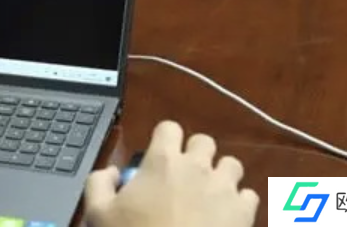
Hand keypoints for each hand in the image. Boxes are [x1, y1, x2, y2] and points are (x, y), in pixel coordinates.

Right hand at [83, 120, 258, 226]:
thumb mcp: (98, 214)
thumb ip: (99, 183)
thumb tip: (112, 172)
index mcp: (163, 161)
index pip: (169, 128)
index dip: (164, 140)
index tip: (158, 158)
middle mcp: (198, 167)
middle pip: (205, 142)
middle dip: (196, 155)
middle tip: (184, 177)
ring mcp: (224, 189)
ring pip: (232, 165)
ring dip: (221, 176)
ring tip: (209, 196)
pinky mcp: (245, 213)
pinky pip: (249, 195)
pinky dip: (239, 203)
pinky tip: (226, 217)